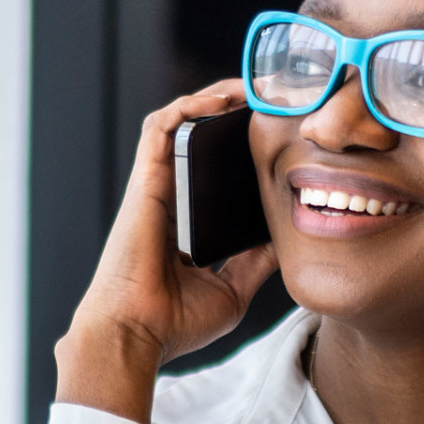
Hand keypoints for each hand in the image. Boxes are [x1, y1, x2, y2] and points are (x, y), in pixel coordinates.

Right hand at [55, 82, 278, 423]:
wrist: (137, 335)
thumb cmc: (174, 323)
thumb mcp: (233, 290)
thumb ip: (256, 263)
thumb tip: (287, 239)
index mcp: (187, 222)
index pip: (214, 172)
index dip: (241, 148)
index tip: (277, 136)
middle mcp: (170, 198)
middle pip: (200, 139)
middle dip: (232, 112)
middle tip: (270, 100)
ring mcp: (156, 186)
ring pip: (180, 122)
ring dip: (213, 98)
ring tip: (251, 87)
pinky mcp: (146, 181)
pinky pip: (162, 127)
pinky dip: (189, 106)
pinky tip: (221, 100)